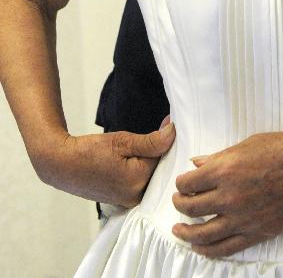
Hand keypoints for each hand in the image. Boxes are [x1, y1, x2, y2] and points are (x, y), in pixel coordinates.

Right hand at [36, 122, 175, 207]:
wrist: (61, 165)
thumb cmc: (89, 151)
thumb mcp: (122, 141)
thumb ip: (151, 140)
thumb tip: (173, 132)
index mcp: (138, 181)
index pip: (165, 159)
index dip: (166, 142)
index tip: (167, 127)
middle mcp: (135, 197)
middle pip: (159, 172)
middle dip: (159, 154)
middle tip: (153, 136)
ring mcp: (127, 201)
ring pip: (150, 178)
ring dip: (149, 162)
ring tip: (137, 148)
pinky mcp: (121, 200)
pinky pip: (139, 184)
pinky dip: (139, 171)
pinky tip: (131, 160)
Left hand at [172, 132, 282, 257]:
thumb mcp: (248, 144)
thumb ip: (219, 157)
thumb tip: (197, 162)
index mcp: (225, 169)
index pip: (188, 182)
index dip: (181, 183)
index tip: (182, 183)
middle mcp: (229, 196)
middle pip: (191, 207)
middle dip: (179, 204)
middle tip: (178, 201)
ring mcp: (241, 218)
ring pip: (202, 233)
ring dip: (185, 233)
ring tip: (179, 229)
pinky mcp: (255, 233)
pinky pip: (225, 248)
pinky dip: (208, 250)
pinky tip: (199, 247)